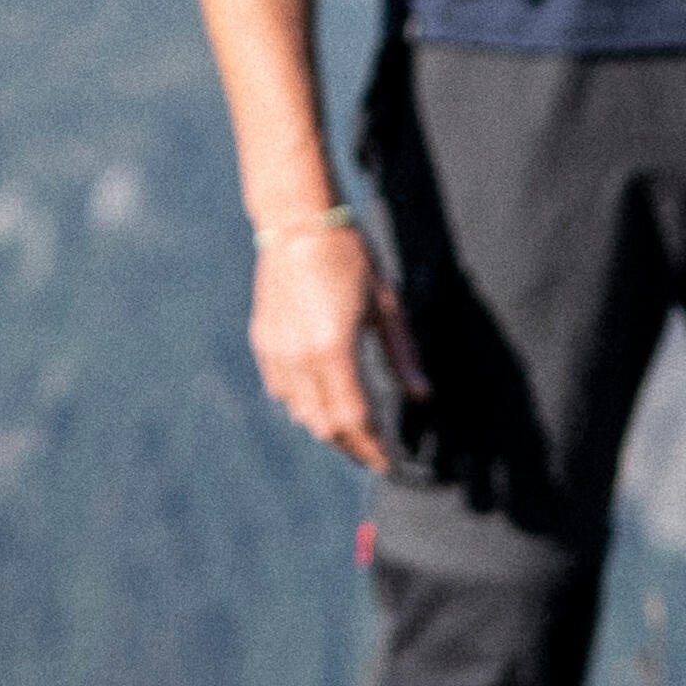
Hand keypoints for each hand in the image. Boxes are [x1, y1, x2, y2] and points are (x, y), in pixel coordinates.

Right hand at [249, 216, 427, 477]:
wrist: (297, 223)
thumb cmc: (348, 257)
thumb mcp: (385, 306)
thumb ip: (402, 356)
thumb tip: (422, 394)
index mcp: (335, 349)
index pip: (355, 419)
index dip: (373, 447)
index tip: (389, 462)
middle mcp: (301, 358)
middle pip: (326, 425)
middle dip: (352, 446)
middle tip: (374, 453)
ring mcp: (277, 352)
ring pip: (301, 413)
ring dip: (327, 428)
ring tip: (352, 430)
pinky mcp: (263, 342)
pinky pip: (282, 391)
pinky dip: (302, 405)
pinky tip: (321, 401)